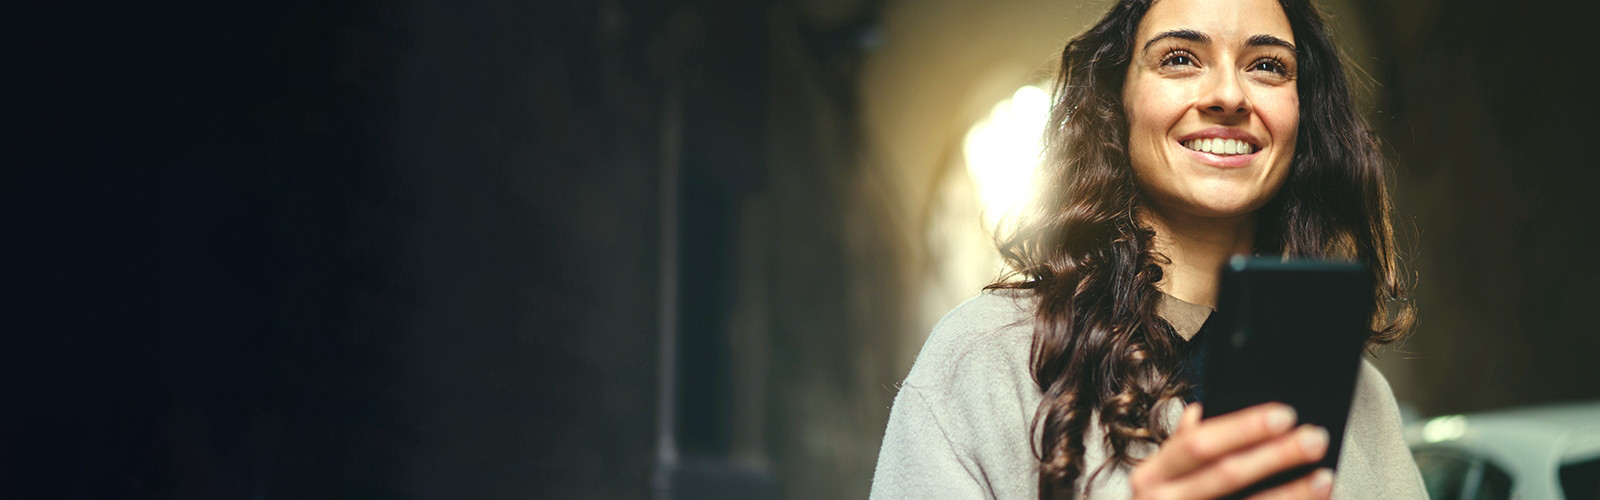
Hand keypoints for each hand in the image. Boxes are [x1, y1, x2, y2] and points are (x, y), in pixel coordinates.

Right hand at [1128, 402, 1332, 498]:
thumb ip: (1182, 447)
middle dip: (1275, 454)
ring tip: (1325, 477)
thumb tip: (1199, 410)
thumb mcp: (1163, 476)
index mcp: (1153, 475)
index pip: (1199, 444)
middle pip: (1227, 474)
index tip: (1285, 414)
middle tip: (1314, 438)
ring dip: (1292, 492)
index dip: (1243, 428)